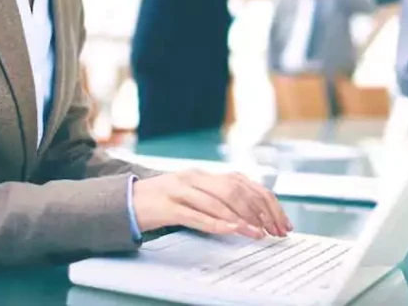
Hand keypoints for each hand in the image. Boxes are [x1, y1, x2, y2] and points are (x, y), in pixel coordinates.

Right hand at [132, 170, 291, 239]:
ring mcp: (180, 190)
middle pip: (236, 190)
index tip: (281, 221)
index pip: (244, 184)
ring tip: (259, 234)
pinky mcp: (167, 207)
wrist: (126, 201)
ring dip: (243, 219)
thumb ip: (218, 199)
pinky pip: (195, 215)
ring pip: (218, 201)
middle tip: (274, 231)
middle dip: (260, 212)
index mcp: (204, 174)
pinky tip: (232, 231)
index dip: (266, 202)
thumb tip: (253, 214)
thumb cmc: (164, 202)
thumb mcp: (194, 195)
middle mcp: (195, 177)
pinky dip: (217, 223)